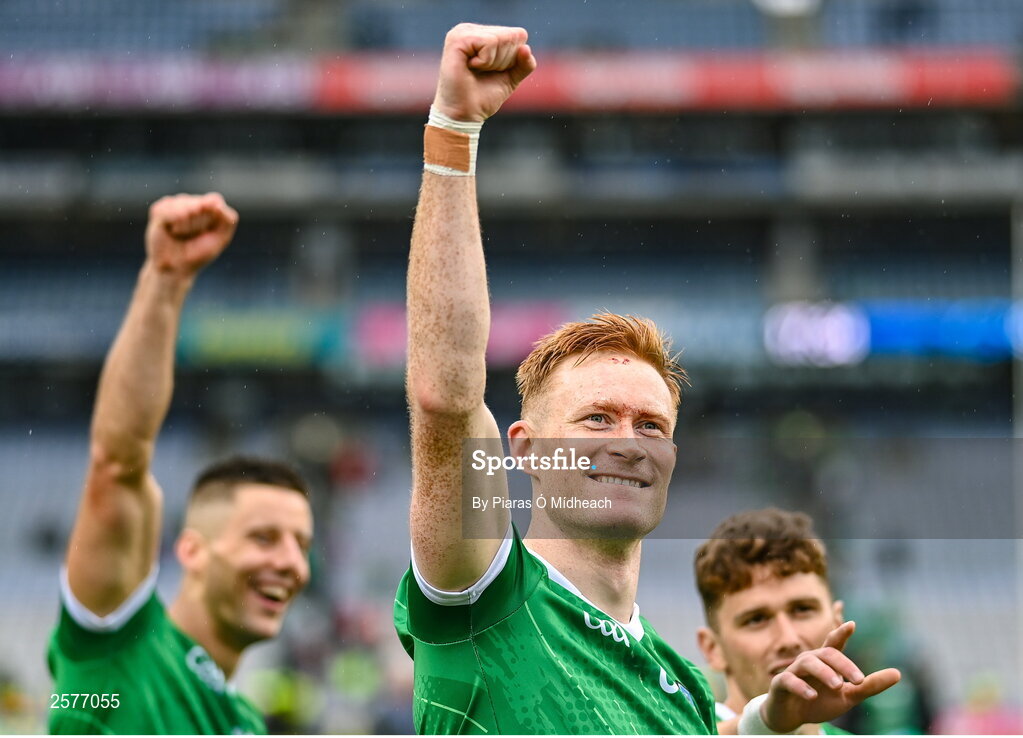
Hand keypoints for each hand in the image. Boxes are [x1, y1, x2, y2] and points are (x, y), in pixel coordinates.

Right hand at [144, 192, 237, 280]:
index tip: (207, 231)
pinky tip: (172, 230)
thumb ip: (228, 219)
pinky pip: (167, 209)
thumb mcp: (221, 239)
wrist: (175, 268)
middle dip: (197, 224)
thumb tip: (216, 202)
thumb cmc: (200, 253)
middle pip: (199, 204)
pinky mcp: (160, 209)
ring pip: (184, 205)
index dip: (210, 217)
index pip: (214, 200)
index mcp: (211, 208)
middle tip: (192, 237)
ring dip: (185, 225)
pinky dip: (172, 221)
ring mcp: (176, 204)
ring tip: (181, 235)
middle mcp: (193, 202)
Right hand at [433, 23, 536, 121]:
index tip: (493, 71)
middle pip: (511, 36)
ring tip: (476, 70)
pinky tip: (471, 67)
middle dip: (503, 61)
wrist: (465, 114)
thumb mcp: (511, 78)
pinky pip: (489, 42)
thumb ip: (525, 64)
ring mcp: (462, 32)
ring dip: (494, 62)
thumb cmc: (484, 97)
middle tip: (483, 72)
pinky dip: (486, 61)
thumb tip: (526, 48)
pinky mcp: (457, 39)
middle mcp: (472, 29)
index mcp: (483, 34)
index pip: (518, 35)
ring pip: (500, 38)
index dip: (513, 59)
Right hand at [761, 621, 900, 732]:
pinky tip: (813, 696)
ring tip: (838, 685)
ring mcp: (793, 670)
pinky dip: (801, 686)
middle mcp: (809, 660)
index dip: (842, 633)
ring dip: (824, 672)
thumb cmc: (820, 701)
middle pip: (826, 653)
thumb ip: (869, 685)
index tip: (852, 624)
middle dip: (843, 664)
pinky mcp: (780, 683)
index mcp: (826, 662)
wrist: (791, 717)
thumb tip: (898, 673)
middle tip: (859, 680)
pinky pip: (789, 679)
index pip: (834, 643)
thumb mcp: (848, 697)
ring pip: (808, 663)